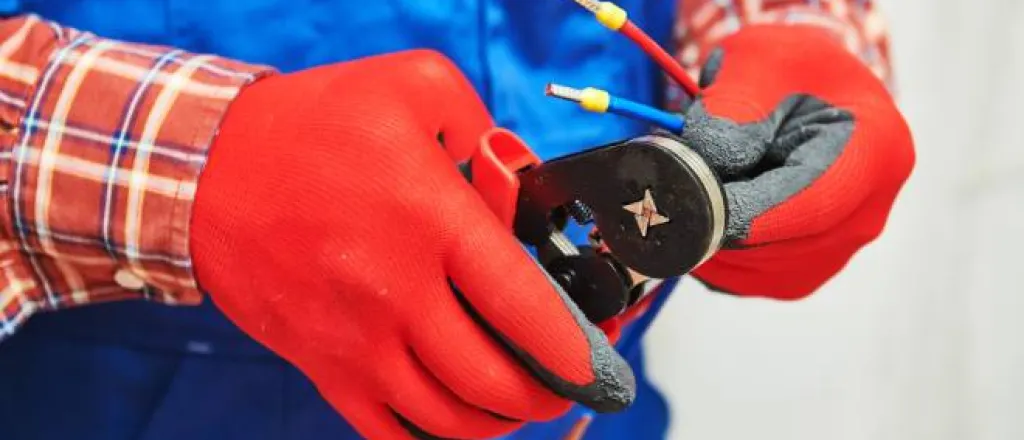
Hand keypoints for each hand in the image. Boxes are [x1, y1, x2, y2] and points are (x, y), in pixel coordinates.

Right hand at [189, 50, 633, 438]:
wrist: (206, 171)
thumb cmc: (309, 126)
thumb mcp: (410, 84)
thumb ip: (482, 123)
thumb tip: (520, 172)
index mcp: (431, 222)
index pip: (525, 309)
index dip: (578, 350)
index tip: (602, 363)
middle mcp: (397, 294)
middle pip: (497, 381)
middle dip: (550, 394)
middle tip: (571, 382)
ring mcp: (357, 342)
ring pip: (451, 421)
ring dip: (501, 422)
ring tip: (521, 401)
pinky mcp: (323, 367)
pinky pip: (391, 434)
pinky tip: (457, 418)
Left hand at [678, 25, 914, 297]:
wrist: (802, 90)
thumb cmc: (785, 67)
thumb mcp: (758, 60)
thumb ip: (734, 106)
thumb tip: (709, 165)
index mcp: (875, 154)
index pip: (808, 205)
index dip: (741, 209)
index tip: (684, 194)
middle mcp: (864, 216)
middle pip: (775, 244)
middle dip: (711, 214)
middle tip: (671, 174)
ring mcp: (833, 253)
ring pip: (750, 268)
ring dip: (703, 230)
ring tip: (697, 177)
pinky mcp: (798, 273)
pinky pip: (738, 278)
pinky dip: (705, 248)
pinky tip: (702, 206)